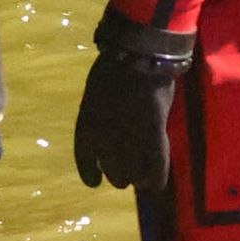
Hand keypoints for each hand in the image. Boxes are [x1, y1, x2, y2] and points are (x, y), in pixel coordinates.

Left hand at [73, 21, 193, 192]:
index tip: (95, 182)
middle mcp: (103, 142)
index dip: (90, 175)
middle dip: (120, 175)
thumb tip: (112, 129)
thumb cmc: (115, 67)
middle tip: (128, 172)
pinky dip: (155, 180)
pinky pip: (155, 170)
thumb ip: (102, 116)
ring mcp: (129, 143)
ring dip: (137, 178)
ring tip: (143, 177)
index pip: (84, 162)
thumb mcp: (97, 94)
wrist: (135, 57)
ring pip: (132, 177)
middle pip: (112, 173)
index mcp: (86, 128)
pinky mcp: (154, 140)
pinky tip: (155, 183)